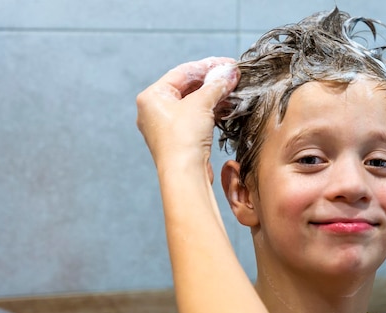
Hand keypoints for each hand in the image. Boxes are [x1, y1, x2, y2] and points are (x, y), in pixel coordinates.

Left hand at [136, 57, 238, 177]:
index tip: (228, 64)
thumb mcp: (201, 104)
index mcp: (152, 96)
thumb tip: (230, 72)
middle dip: (211, 82)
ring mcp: (166, 127)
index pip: (182, 72)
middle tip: (233, 77)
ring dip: (213, 97)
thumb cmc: (183, 138)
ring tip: (233, 91)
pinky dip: (210, 112)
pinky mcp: (179, 140)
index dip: (208, 66)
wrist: (184, 174)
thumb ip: (217, 85)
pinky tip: (226, 108)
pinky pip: (195, 119)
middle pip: (187, 88)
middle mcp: (154, 110)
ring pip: (192, 104)